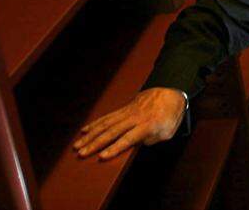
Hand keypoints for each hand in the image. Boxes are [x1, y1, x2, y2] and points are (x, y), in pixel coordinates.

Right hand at [72, 87, 186, 159]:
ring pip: (106, 124)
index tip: (101, 157)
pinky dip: (95, 123)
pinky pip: (108, 116)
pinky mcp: (124, 108)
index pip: (127, 139)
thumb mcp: (167, 132)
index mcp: (147, 125)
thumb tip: (134, 144)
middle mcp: (134, 118)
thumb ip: (150, 140)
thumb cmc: (170, 116)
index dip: (114, 149)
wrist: (171, 92)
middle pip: (112, 132)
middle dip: (95, 144)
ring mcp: (128, 112)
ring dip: (90, 135)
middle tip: (81, 153)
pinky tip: (84, 130)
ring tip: (78, 145)